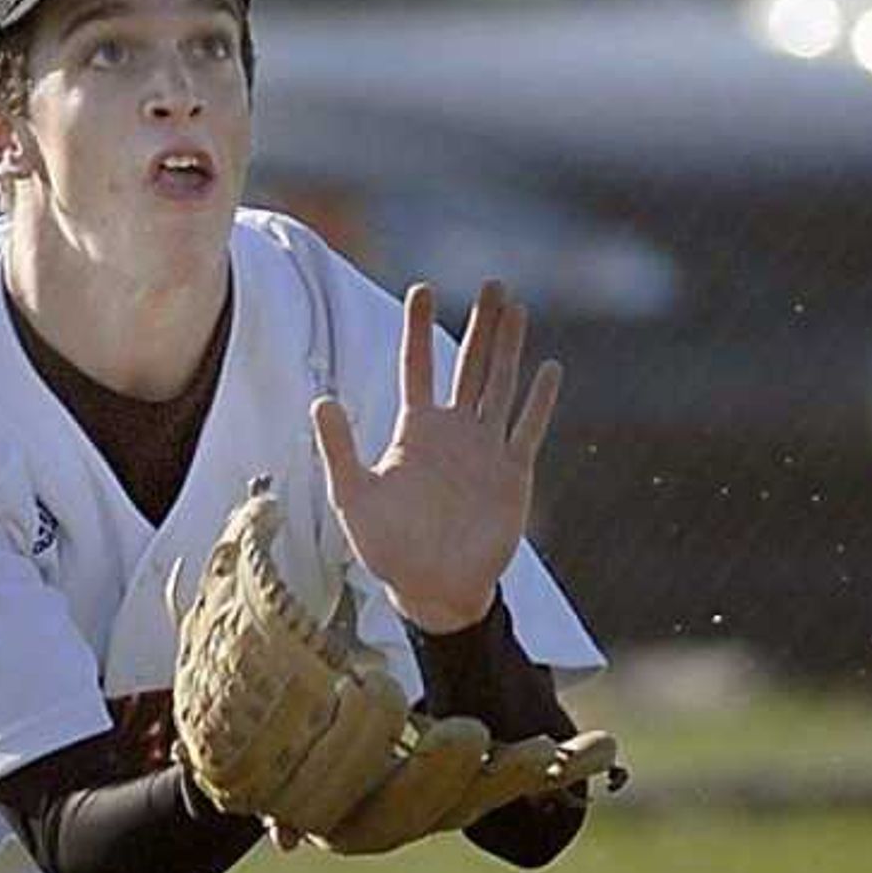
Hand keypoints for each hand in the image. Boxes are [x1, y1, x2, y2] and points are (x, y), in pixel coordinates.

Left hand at [311, 280, 562, 635]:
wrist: (433, 589)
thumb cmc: (388, 548)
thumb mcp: (354, 498)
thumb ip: (340, 449)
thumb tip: (321, 400)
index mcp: (415, 431)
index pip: (417, 367)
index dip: (419, 329)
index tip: (423, 289)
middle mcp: (453, 432)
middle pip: (470, 365)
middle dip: (482, 324)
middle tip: (492, 283)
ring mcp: (485, 450)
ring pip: (501, 386)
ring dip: (510, 348)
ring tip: (518, 309)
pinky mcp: (512, 473)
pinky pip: (527, 428)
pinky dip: (539, 400)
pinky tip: (550, 368)